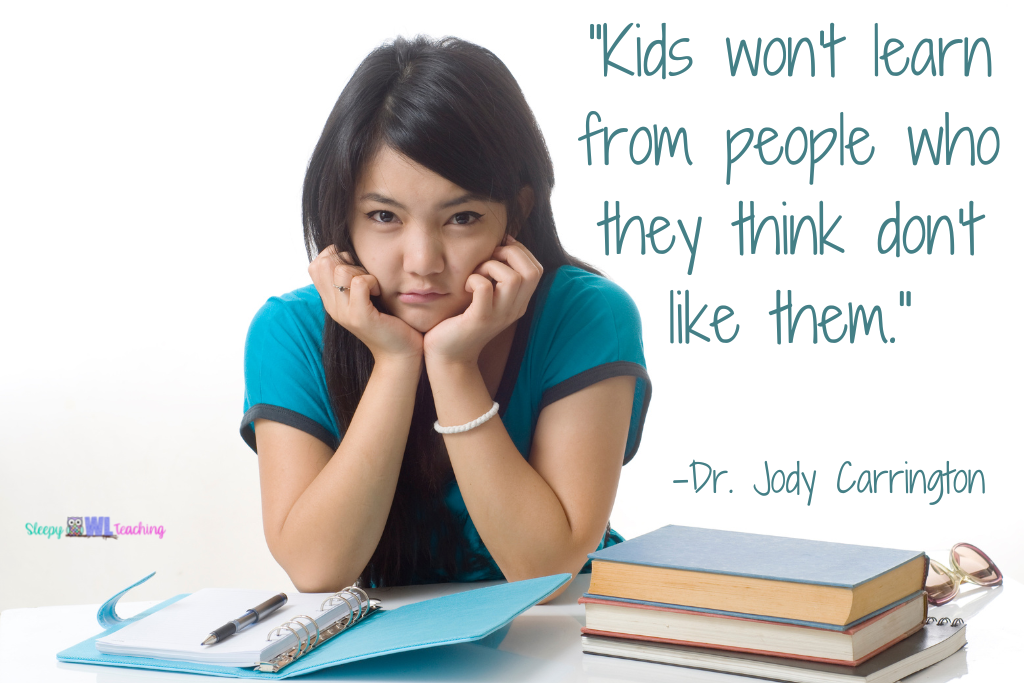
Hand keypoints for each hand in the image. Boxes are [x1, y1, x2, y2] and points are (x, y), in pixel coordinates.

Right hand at [308, 245, 422, 362]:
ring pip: (341, 270)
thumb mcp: (364, 298)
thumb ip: (352, 280)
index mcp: (331, 301)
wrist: (399, 354)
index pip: (316, 265)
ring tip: (373, 287)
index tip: (356, 269)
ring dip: (362, 271)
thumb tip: (347, 253)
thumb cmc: (387, 322)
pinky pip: (360, 282)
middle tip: (365, 276)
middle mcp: (332, 307)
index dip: (336, 257)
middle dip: (348, 261)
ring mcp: (344, 313)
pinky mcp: (360, 317)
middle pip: (325, 263)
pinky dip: (372, 281)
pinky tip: (378, 293)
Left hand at [423, 236, 542, 365]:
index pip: (536, 269)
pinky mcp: (479, 319)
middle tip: (488, 258)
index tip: (498, 250)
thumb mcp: (487, 299)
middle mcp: (514, 310)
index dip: (519, 251)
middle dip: (510, 253)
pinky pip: (484, 287)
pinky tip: (465, 286)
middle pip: (531, 271)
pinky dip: (474, 278)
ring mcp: (499, 315)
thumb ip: (497, 278)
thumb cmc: (462, 321)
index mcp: (519, 303)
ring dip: (491, 266)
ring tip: (477, 273)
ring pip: (512, 278)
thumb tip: (499, 245)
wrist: (448, 356)